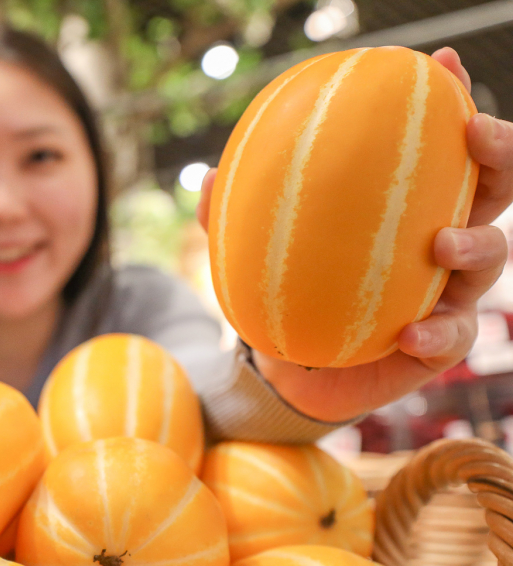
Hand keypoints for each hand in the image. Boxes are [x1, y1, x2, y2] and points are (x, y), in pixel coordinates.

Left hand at [195, 48, 512, 421]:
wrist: (290, 373)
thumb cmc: (286, 296)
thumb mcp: (255, 252)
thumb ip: (234, 217)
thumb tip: (208, 177)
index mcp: (409, 208)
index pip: (444, 148)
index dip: (453, 103)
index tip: (442, 65)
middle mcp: (441, 242)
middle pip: (493, 189)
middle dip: (499, 154)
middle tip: (475, 133)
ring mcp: (449, 293)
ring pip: (490, 257)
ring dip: (474, 243)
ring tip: (440, 243)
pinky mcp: (440, 344)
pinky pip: (452, 337)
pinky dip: (436, 332)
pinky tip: (410, 332)